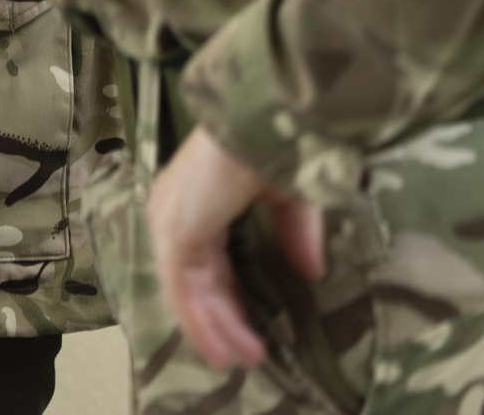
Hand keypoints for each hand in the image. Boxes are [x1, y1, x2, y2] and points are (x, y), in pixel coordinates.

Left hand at [147, 128, 325, 373]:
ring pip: (186, 290)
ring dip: (214, 328)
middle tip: (246, 355)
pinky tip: (225, 347)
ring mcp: (171, 221)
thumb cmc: (277, 147)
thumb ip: (295, 235)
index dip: (225, 296)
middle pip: (193, 279)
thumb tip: (312, 271)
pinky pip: (183, 290)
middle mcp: (174, 210)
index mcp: (196, 198)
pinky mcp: (176, 233)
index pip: (205, 259)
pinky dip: (202, 321)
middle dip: (220, 320)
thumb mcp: (291, 198)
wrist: (266, 123)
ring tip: (242, 359)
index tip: (249, 329)